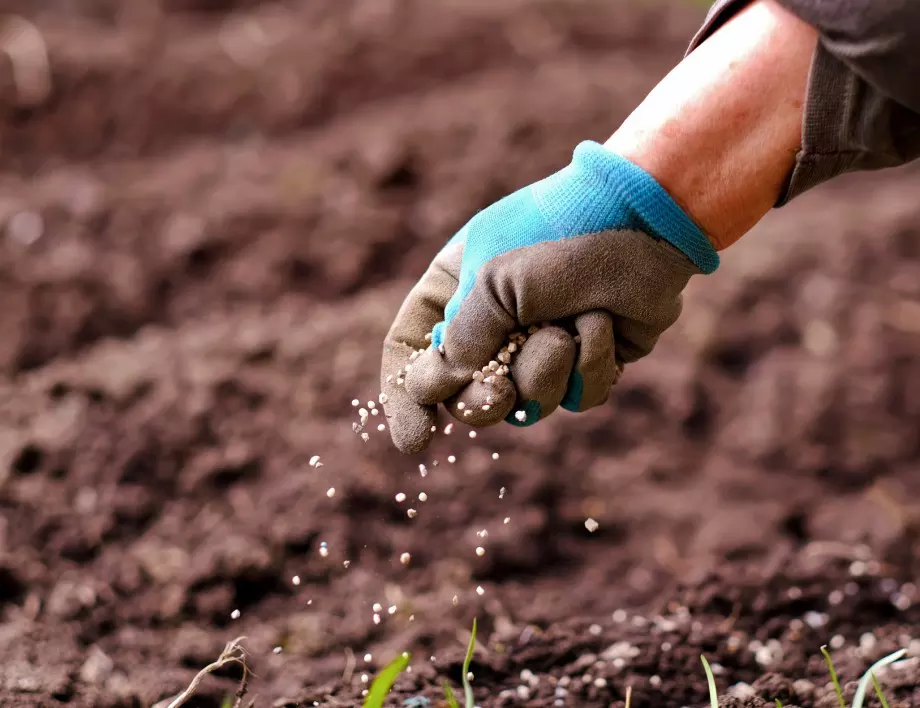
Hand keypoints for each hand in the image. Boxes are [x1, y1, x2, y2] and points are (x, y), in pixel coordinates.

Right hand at [380, 141, 717, 453]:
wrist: (646, 217)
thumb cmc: (559, 234)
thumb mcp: (493, 282)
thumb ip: (460, 341)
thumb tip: (436, 390)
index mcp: (454, 291)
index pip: (410, 352)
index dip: (406, 399)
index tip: (417, 441)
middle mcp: (494, 323)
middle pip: (465, 396)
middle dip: (484, 402)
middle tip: (498, 394)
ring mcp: (542, 345)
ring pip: (527, 405)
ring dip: (546, 371)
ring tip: (567, 326)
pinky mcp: (589, 361)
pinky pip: (578, 398)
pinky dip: (590, 365)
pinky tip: (603, 323)